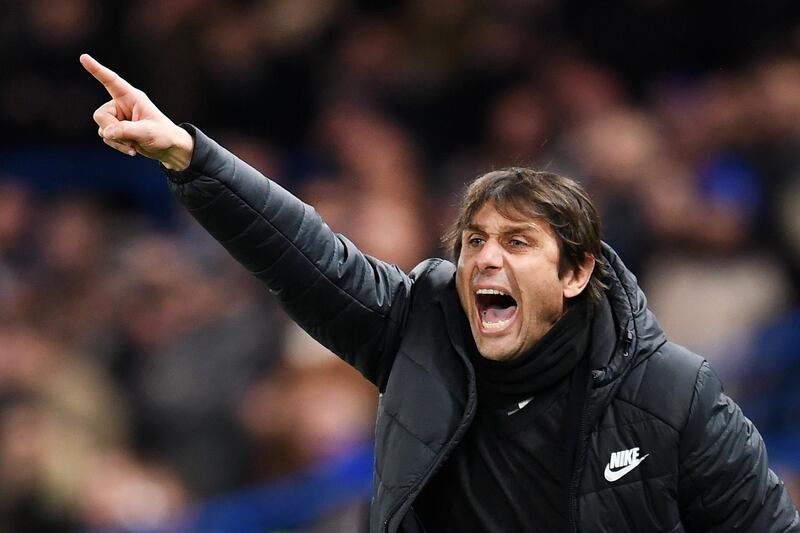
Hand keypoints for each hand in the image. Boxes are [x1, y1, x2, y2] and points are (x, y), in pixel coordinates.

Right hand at [80, 53, 193, 170]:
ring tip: (135, 143)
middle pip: (101, 115)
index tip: (84, 57)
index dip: (97, 70)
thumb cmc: (163, 135)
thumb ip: (126, 131)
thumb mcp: (148, 132)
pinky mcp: (117, 130)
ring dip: (117, 140)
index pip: (112, 81)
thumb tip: (106, 133)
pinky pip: (106, 137)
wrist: (169, 148)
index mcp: (132, 97)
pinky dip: (118, 146)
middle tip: (130, 139)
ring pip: (102, 128)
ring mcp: (118, 118)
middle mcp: (122, 105)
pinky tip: (132, 150)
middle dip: (112, 129)